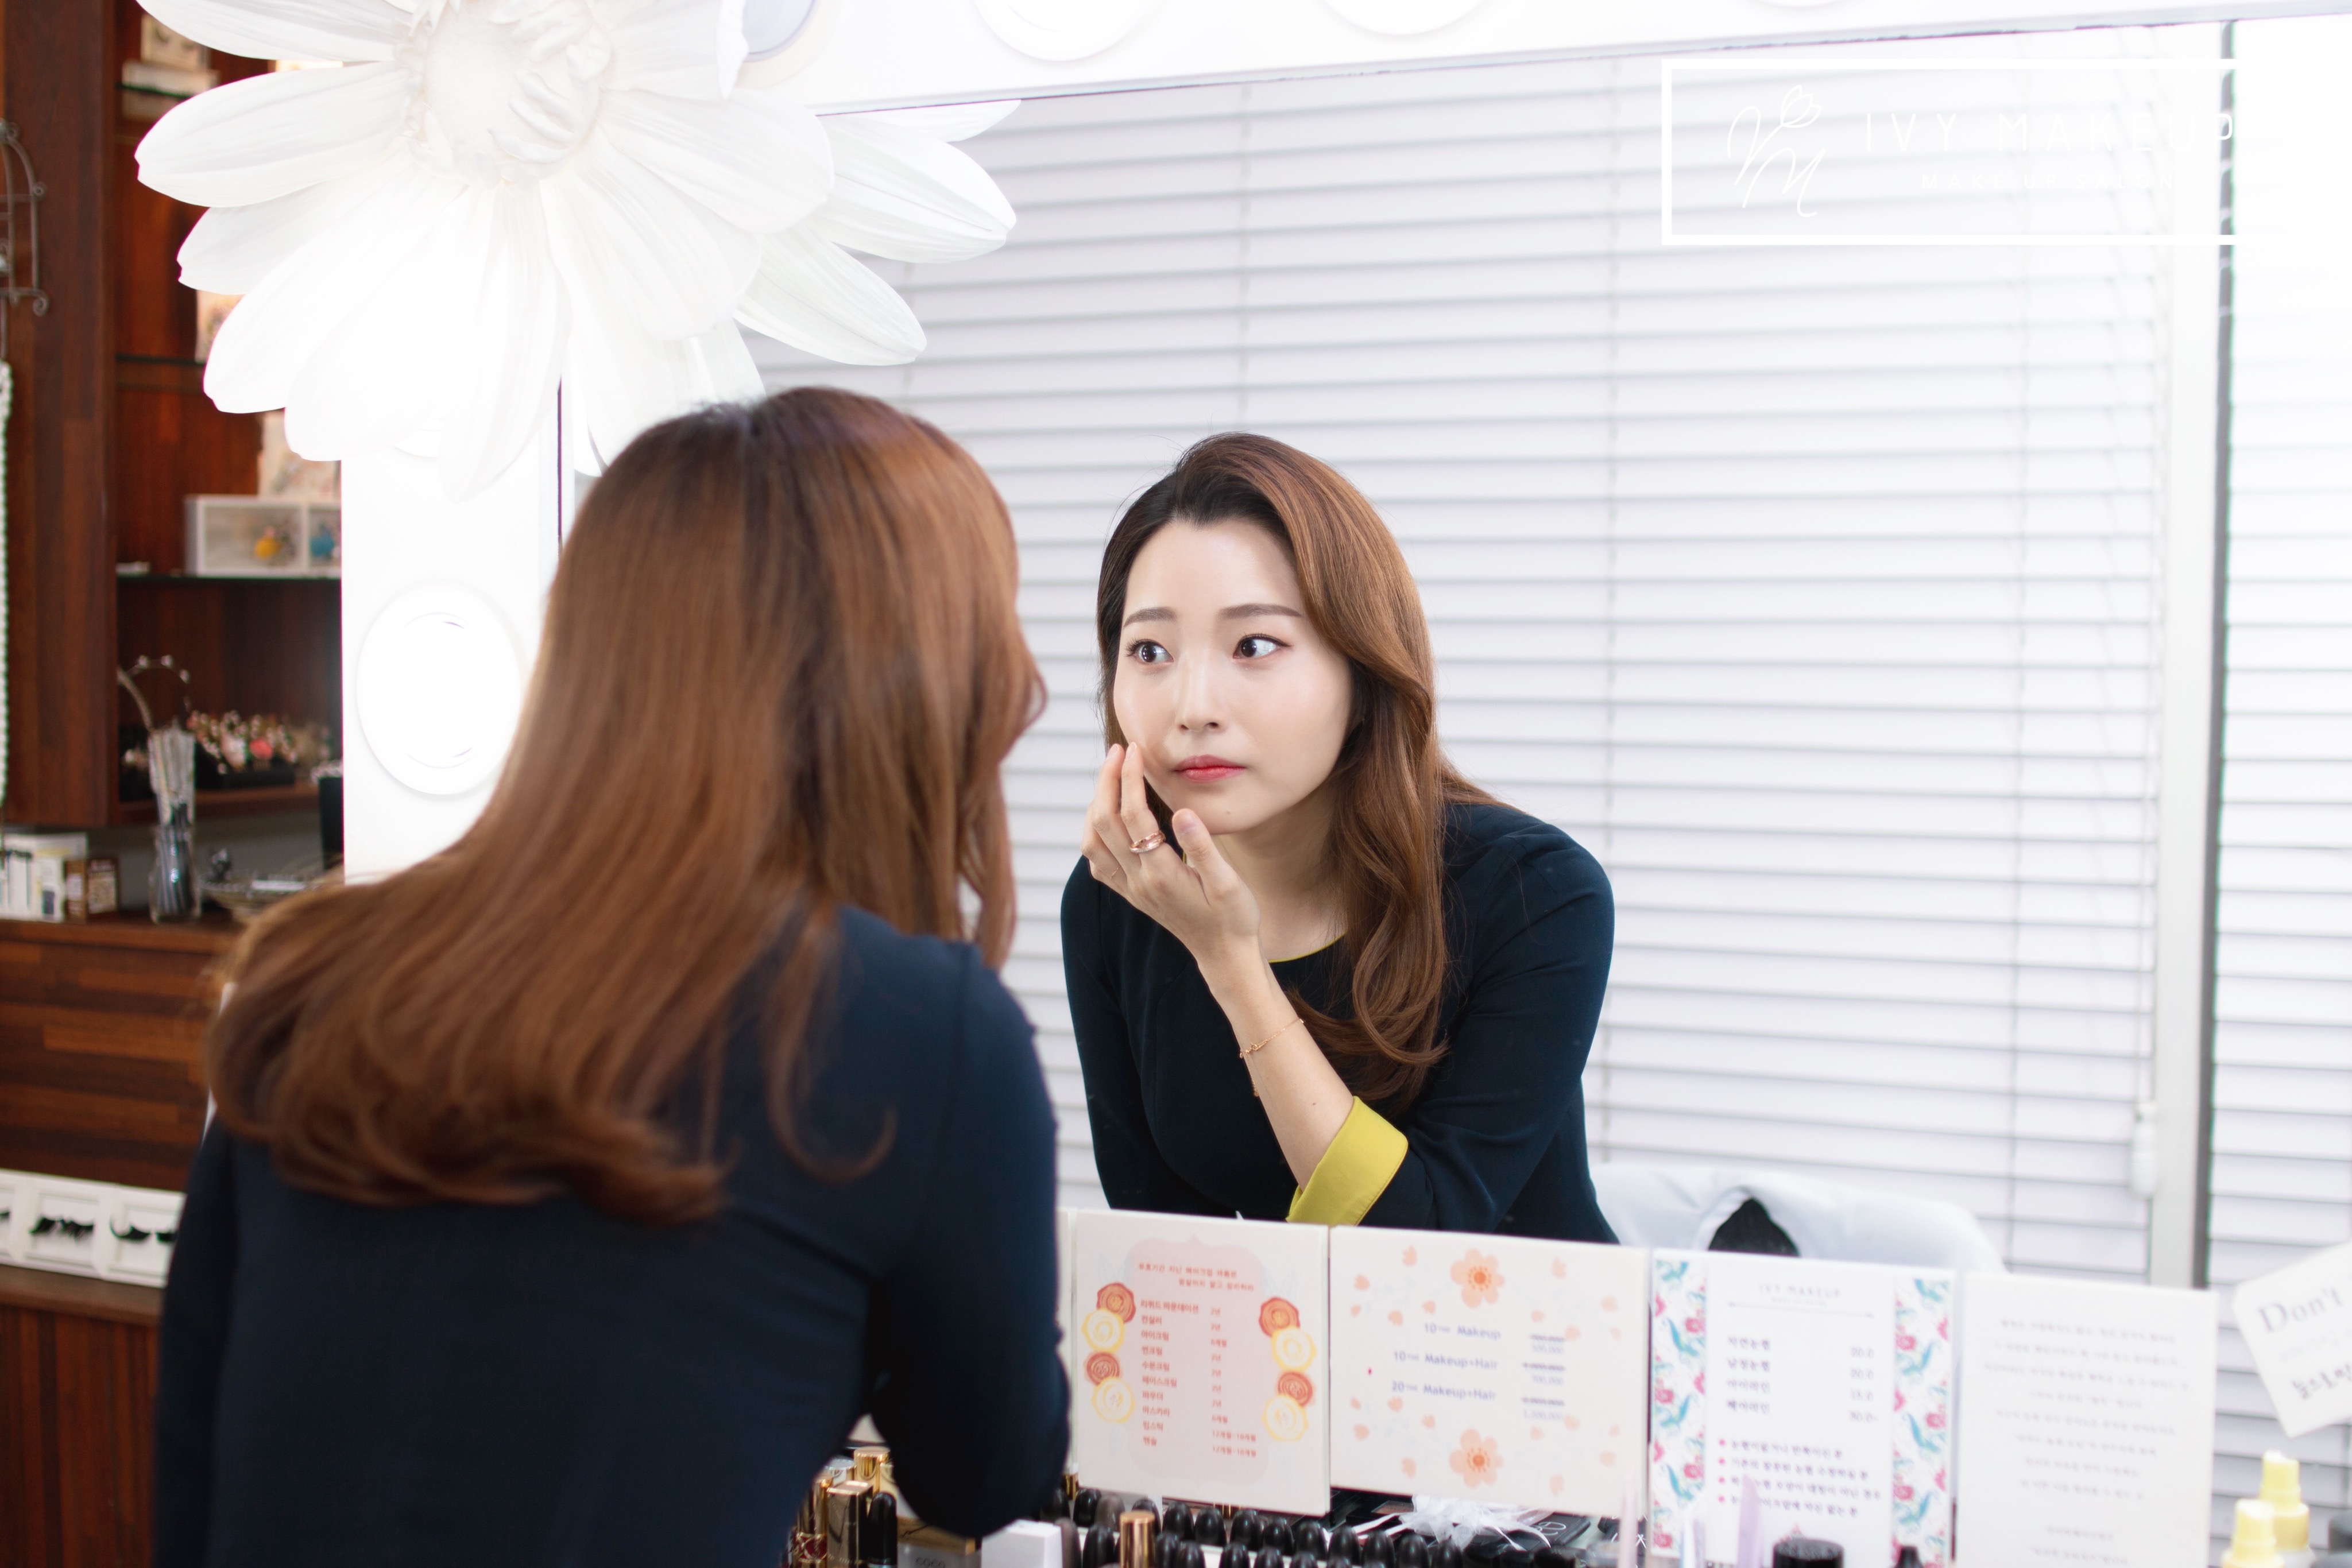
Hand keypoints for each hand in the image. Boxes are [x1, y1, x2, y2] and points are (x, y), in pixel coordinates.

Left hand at [1081, 744, 1261, 982]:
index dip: (1130, 777)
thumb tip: (1182, 810)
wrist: (1224, 955)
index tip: (1135, 749)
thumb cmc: (1233, 917)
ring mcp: (1130, 889)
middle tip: (1119, 751)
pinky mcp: (1130, 894)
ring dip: (1096, 804)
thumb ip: (1204, 847)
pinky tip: (1107, 817)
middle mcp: (1138, 881)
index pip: (1133, 815)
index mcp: (1161, 873)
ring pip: (1092, 841)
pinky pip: (1096, 861)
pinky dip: (1094, 832)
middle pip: (1104, 822)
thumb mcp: (1229, 882)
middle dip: (1107, 781)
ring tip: (1112, 776)